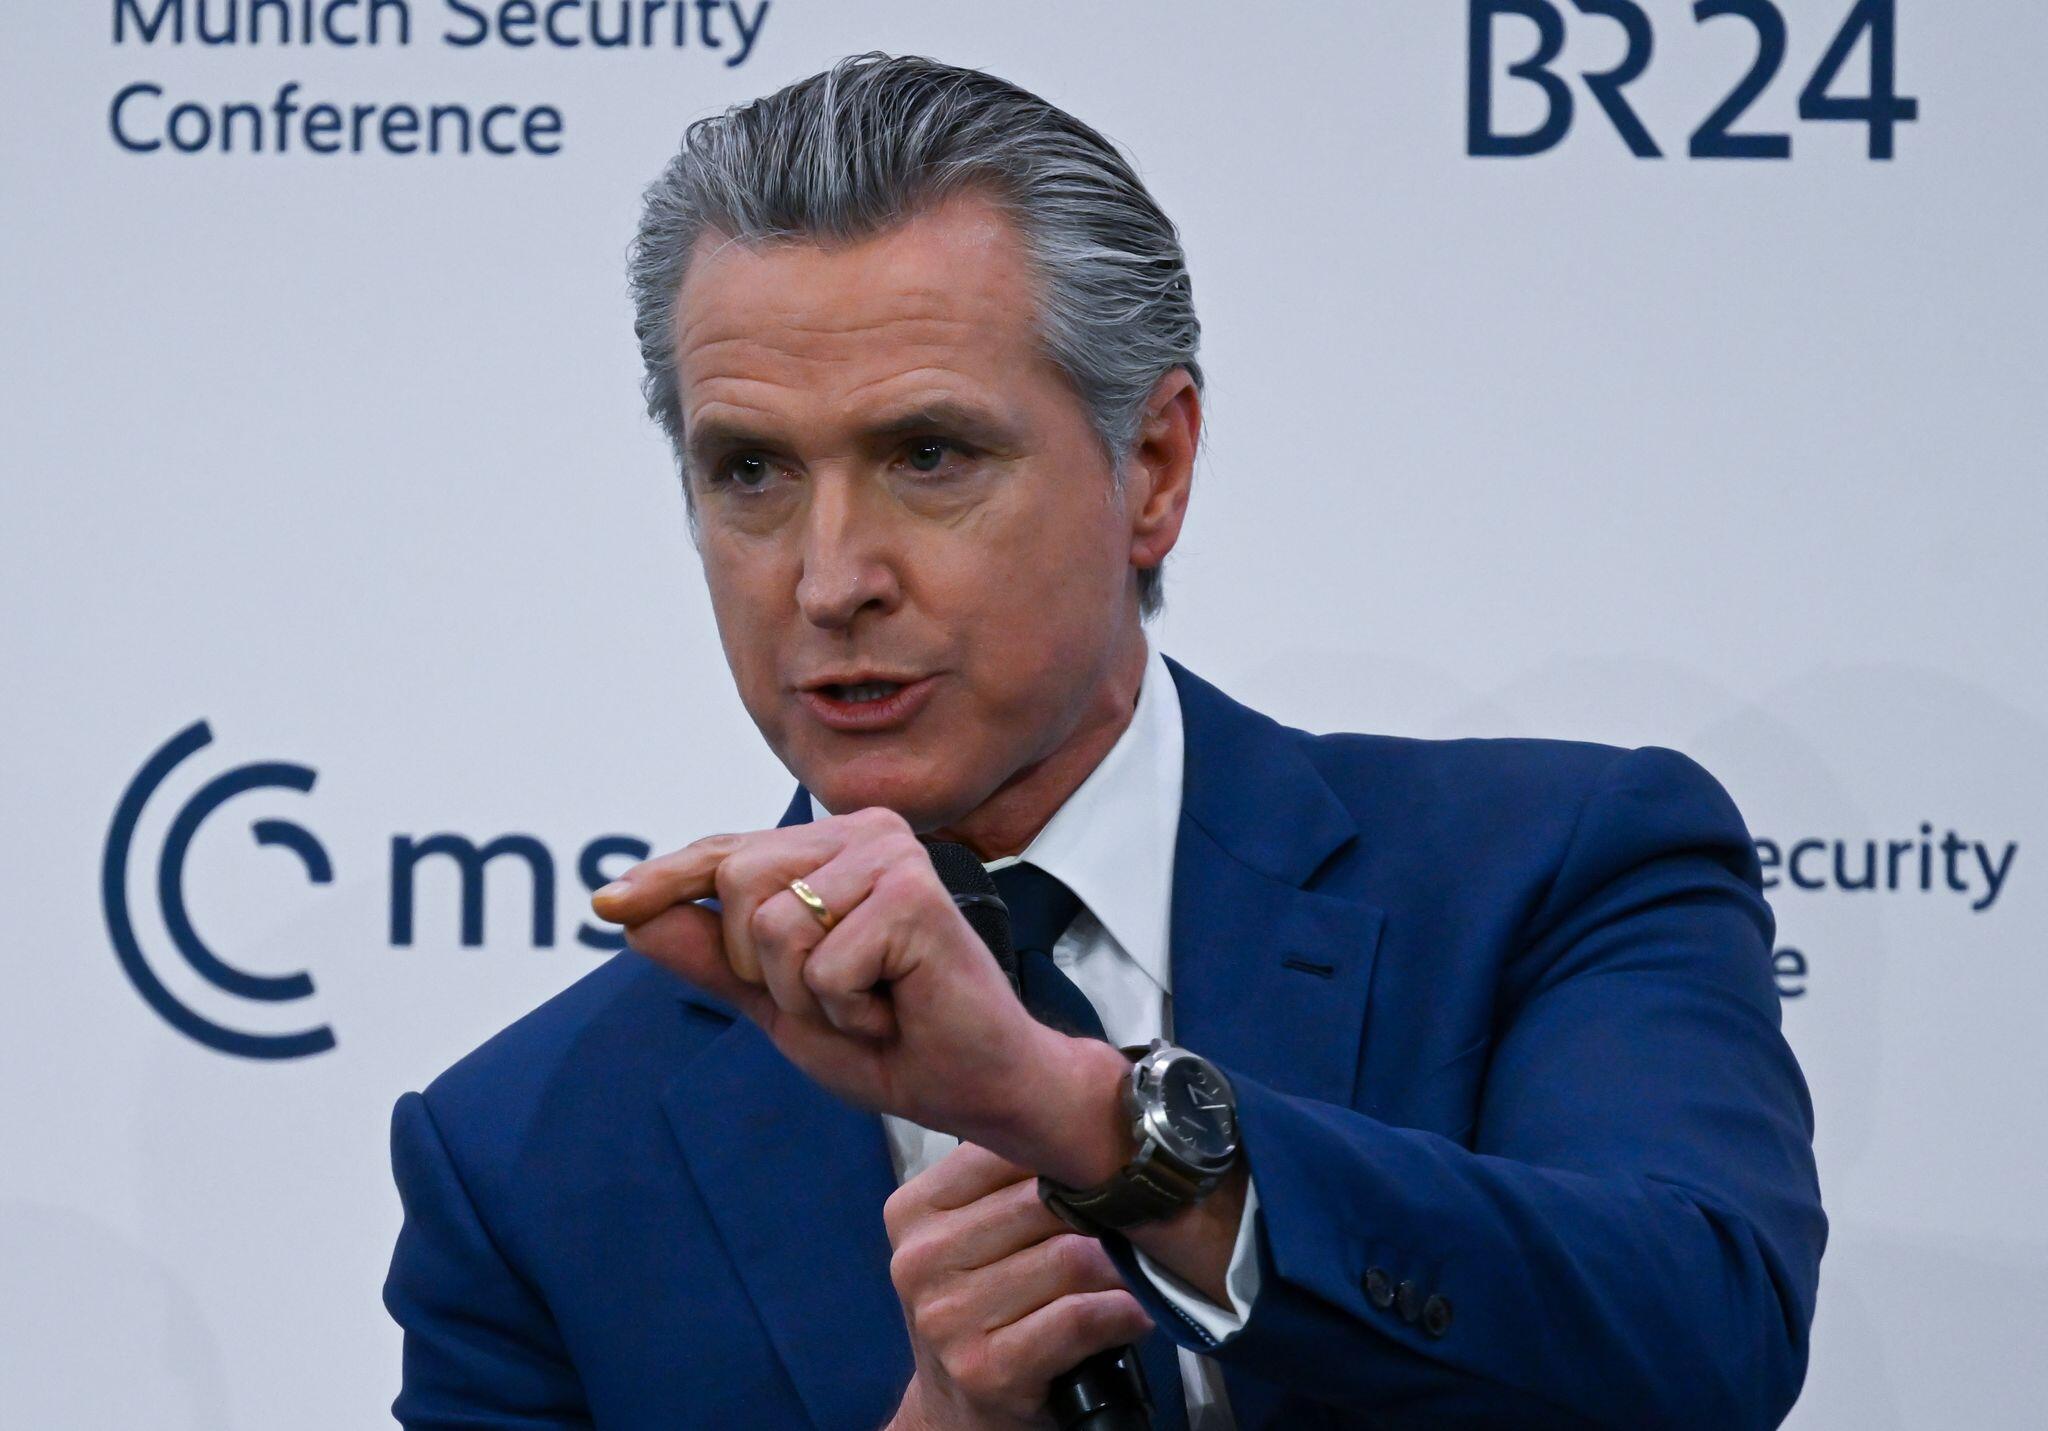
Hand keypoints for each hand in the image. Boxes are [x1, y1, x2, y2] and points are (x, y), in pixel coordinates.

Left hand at [590, 808, 1126, 1173]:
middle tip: (835, 998)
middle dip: (763, 969)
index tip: (606, 905)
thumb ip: (712, 959)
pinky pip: (821, 965)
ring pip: (773, 926)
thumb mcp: (780, 1004)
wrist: (978, 1087)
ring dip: (807, 996)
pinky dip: (847, 1010)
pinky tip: (897, 1009)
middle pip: (736, 882)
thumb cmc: (891, 1041)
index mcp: (832, 848)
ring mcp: (891, 856)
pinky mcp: (913, 894)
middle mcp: (863, 833)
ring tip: (869, 1003)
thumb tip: (631, 915)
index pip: (727, 852)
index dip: (666, 881)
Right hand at [884, 1144, 1153, 1430]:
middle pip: (1045, 1201)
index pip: (1005, 1150)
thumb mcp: (974, 1235)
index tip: (1105, 1161)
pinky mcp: (988, 1368)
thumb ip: (1012, 1181)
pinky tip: (1133, 1312)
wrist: (957, 1416)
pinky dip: (1121, 1312)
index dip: (1067, 1153)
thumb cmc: (982, 1308)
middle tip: (1139, 1216)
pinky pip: (1080, 1318)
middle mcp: (920, 1260)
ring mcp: (948, 1318)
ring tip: (1136, 1268)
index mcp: (912, 1212)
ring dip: (1121, 1266)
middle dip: (1103, 1210)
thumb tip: (1097, 1126)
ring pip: (1071, 1258)